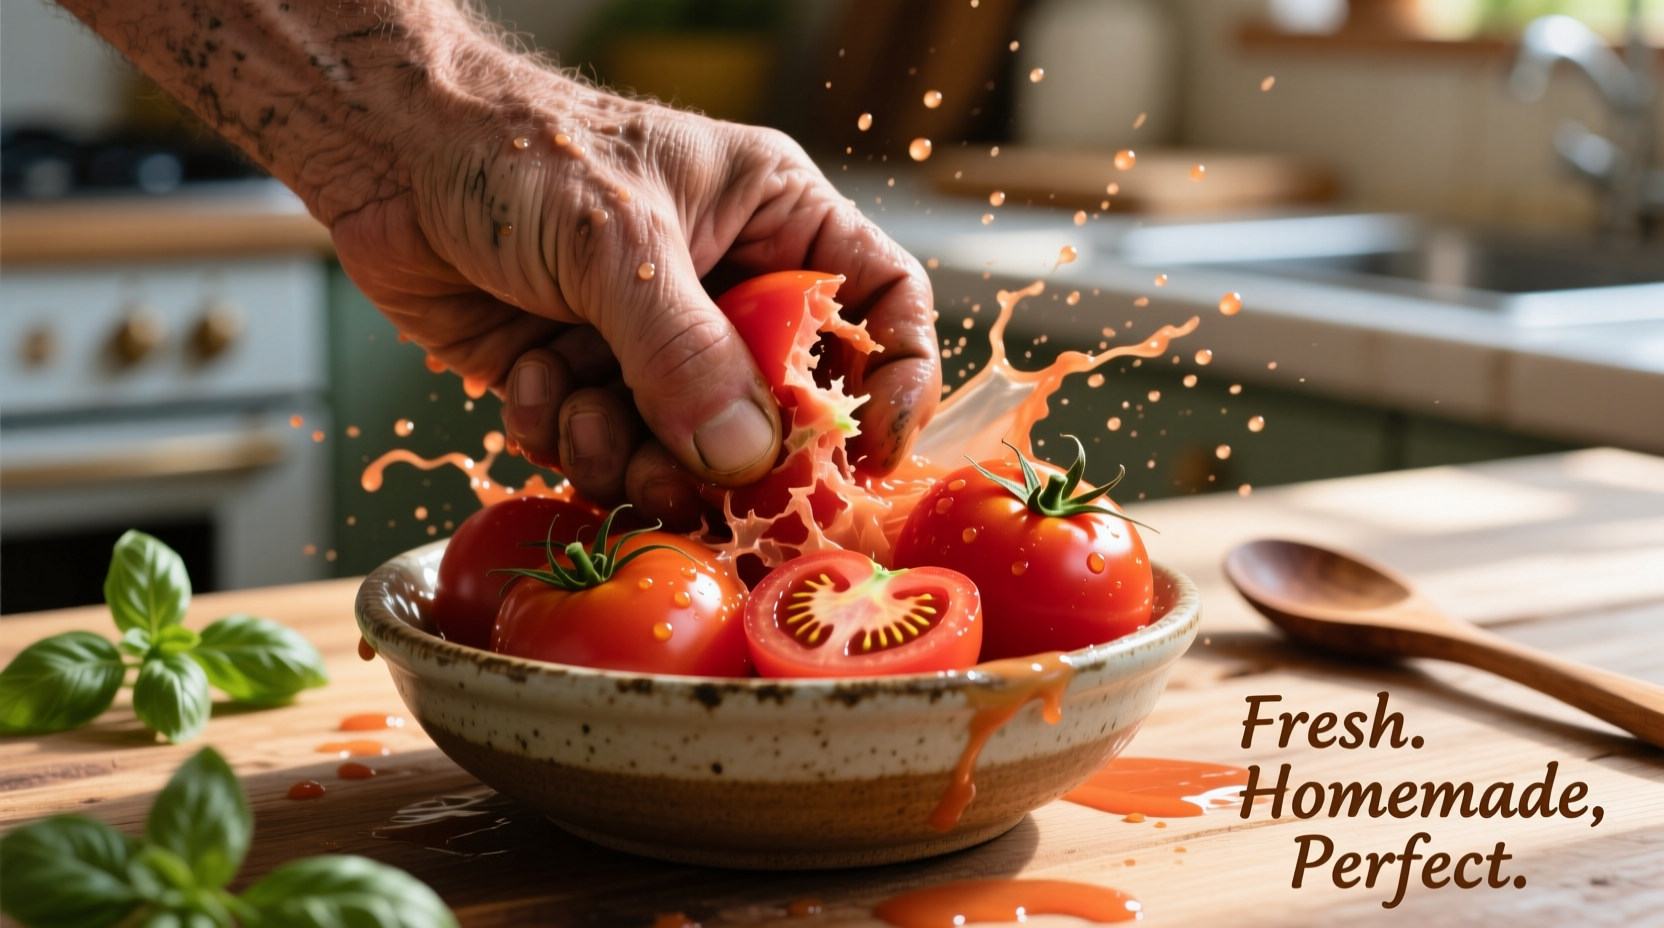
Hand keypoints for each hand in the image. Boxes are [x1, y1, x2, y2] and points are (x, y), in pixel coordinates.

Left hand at [331, 73, 938, 529]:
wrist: (388, 156)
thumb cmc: (515, 152)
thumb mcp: (616, 241)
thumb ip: (683, 351)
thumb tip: (743, 457)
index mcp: (774, 221)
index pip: (882, 303)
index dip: (895, 382)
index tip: (870, 457)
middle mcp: (727, 289)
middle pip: (784, 407)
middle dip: (729, 452)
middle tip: (690, 475)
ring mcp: (656, 341)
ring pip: (690, 449)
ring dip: (629, 450)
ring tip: (579, 406)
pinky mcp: (589, 380)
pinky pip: (607, 451)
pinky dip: (564, 436)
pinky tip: (530, 380)